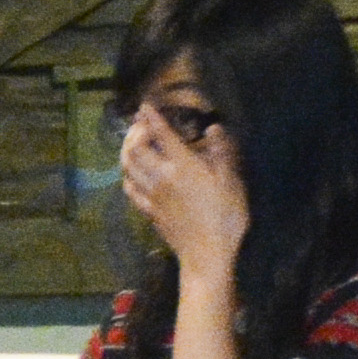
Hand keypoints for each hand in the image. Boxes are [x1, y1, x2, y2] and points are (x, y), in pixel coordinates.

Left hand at [118, 100, 248, 287]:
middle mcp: (161, 177)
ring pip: (127, 167)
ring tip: (132, 141)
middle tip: (140, 122)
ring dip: (125, 150)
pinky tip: (130, 173)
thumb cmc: (226, 217)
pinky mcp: (148, 211)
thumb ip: (222, 153)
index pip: (161, 134)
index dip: (151, 117)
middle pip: (135, 149)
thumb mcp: (232, 181)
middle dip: (134, 131)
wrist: (207, 253)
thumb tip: (214, 129)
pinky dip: (127, 175)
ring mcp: (151, 195)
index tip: (145, 105)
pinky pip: (129, 189)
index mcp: (182, 166)